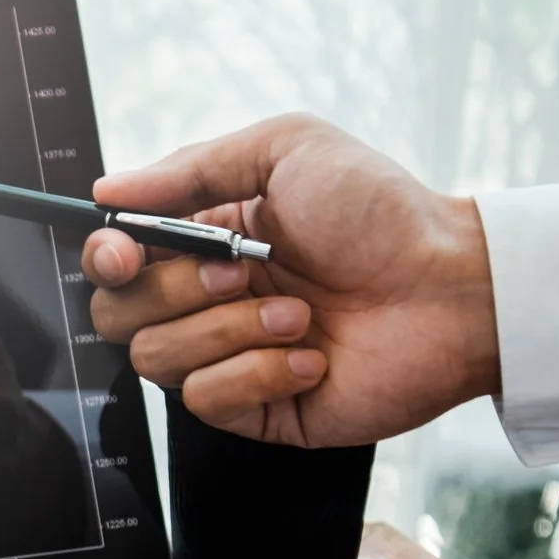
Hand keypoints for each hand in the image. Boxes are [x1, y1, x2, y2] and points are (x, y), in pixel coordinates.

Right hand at [83, 113, 501, 445]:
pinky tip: (313, 357)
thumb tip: (109, 188)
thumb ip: (191, 167)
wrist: (451, 288)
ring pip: (158, 360)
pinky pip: (207, 401)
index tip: (128, 251)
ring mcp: (231, 357)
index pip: (115, 261)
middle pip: (118, 315)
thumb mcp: (286, 149)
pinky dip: (260, 373)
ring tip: (301, 315)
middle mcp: (210, 300)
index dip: (106, 258)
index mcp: (205, 240)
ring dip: (231, 330)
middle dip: (175, 291)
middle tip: (242, 270)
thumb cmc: (382, 212)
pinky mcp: (259, 410)